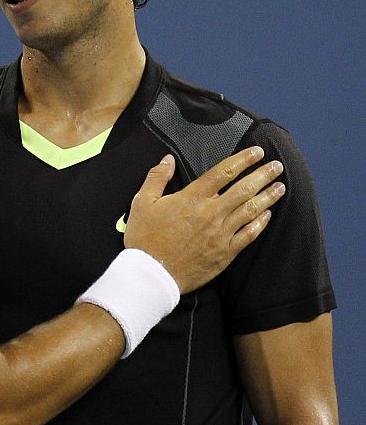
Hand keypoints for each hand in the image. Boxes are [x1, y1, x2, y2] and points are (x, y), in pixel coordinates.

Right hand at [124, 147, 284, 294]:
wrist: (152, 273)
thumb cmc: (145, 238)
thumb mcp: (143, 202)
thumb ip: (157, 177)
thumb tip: (168, 159)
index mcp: (193, 197)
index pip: (223, 172)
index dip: (243, 160)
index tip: (257, 152)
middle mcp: (211, 212)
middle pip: (244, 189)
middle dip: (263, 175)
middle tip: (277, 166)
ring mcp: (221, 233)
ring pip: (251, 210)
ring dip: (268, 196)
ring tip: (281, 186)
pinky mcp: (225, 253)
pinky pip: (249, 235)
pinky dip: (261, 223)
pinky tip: (268, 215)